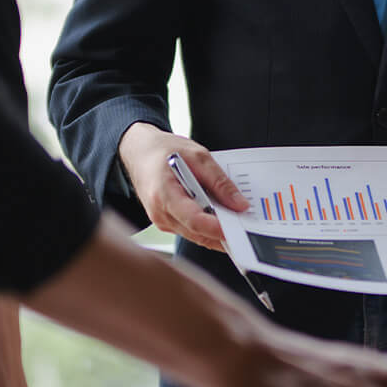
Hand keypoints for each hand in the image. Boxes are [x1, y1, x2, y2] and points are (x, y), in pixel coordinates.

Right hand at [118, 123, 247, 250]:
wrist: (139, 151)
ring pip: (196, 235)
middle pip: (198, 233)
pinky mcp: (168, 222)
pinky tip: (221, 217)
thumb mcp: (198, 156)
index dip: (217, 228)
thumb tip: (240, 204)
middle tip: (248, 229)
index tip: (238, 230)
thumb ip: (219, 181)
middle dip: (223, 232)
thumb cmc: (163, 150)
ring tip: (238, 222)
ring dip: (217, 231)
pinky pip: (192, 230)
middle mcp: (160, 214)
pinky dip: (208, 226)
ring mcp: (162, 221)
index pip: (194, 220)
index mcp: (164, 194)